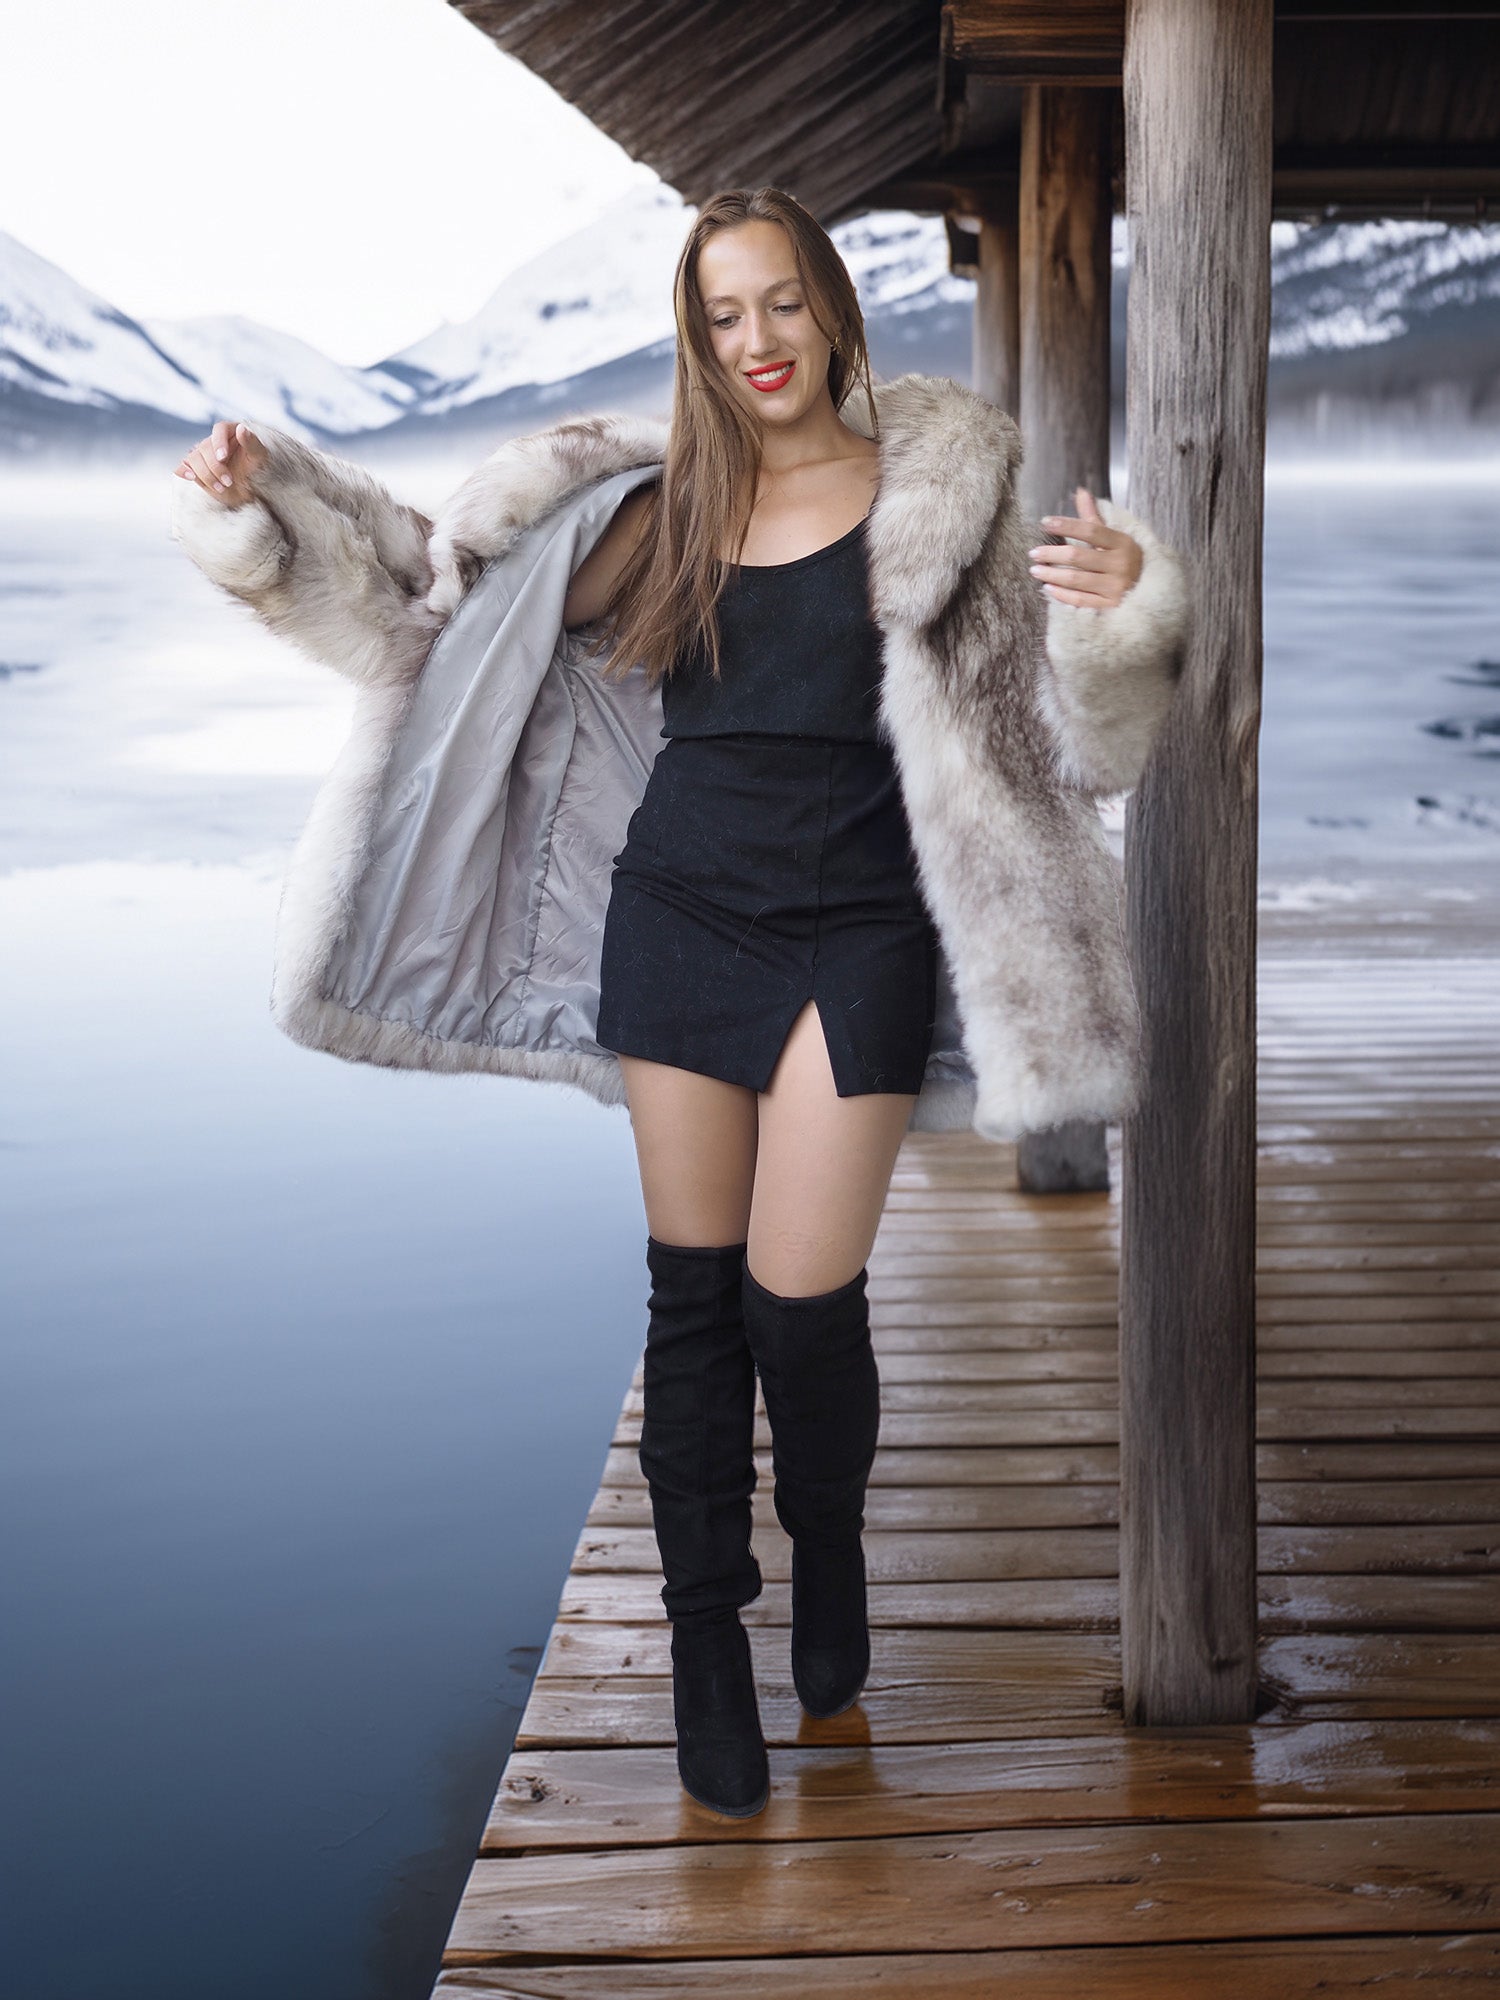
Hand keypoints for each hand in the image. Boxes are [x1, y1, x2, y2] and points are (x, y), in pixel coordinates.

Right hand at [172, 420, 267, 507]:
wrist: (249, 491)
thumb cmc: (255, 471)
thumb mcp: (259, 457)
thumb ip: (252, 442)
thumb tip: (241, 429)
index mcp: (230, 433)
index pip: (219, 429)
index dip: (218, 442)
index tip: (222, 457)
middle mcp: (214, 442)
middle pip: (205, 447)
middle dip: (215, 467)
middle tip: (229, 481)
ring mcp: (203, 455)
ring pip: (194, 458)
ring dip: (205, 474)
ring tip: (221, 488)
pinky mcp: (195, 468)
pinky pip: (183, 466)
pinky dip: (184, 470)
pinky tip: (190, 477)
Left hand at [1028, 486, 1143, 609]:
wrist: (1152, 592)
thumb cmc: (1126, 560)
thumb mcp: (1115, 538)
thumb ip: (1094, 518)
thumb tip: (1080, 492)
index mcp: (1122, 544)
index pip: (1091, 530)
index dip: (1067, 525)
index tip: (1045, 523)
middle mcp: (1120, 565)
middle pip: (1078, 557)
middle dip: (1052, 554)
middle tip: (1033, 553)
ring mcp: (1115, 587)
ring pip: (1076, 579)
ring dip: (1052, 575)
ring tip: (1035, 570)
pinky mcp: (1109, 606)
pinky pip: (1080, 600)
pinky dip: (1062, 594)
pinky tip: (1048, 588)